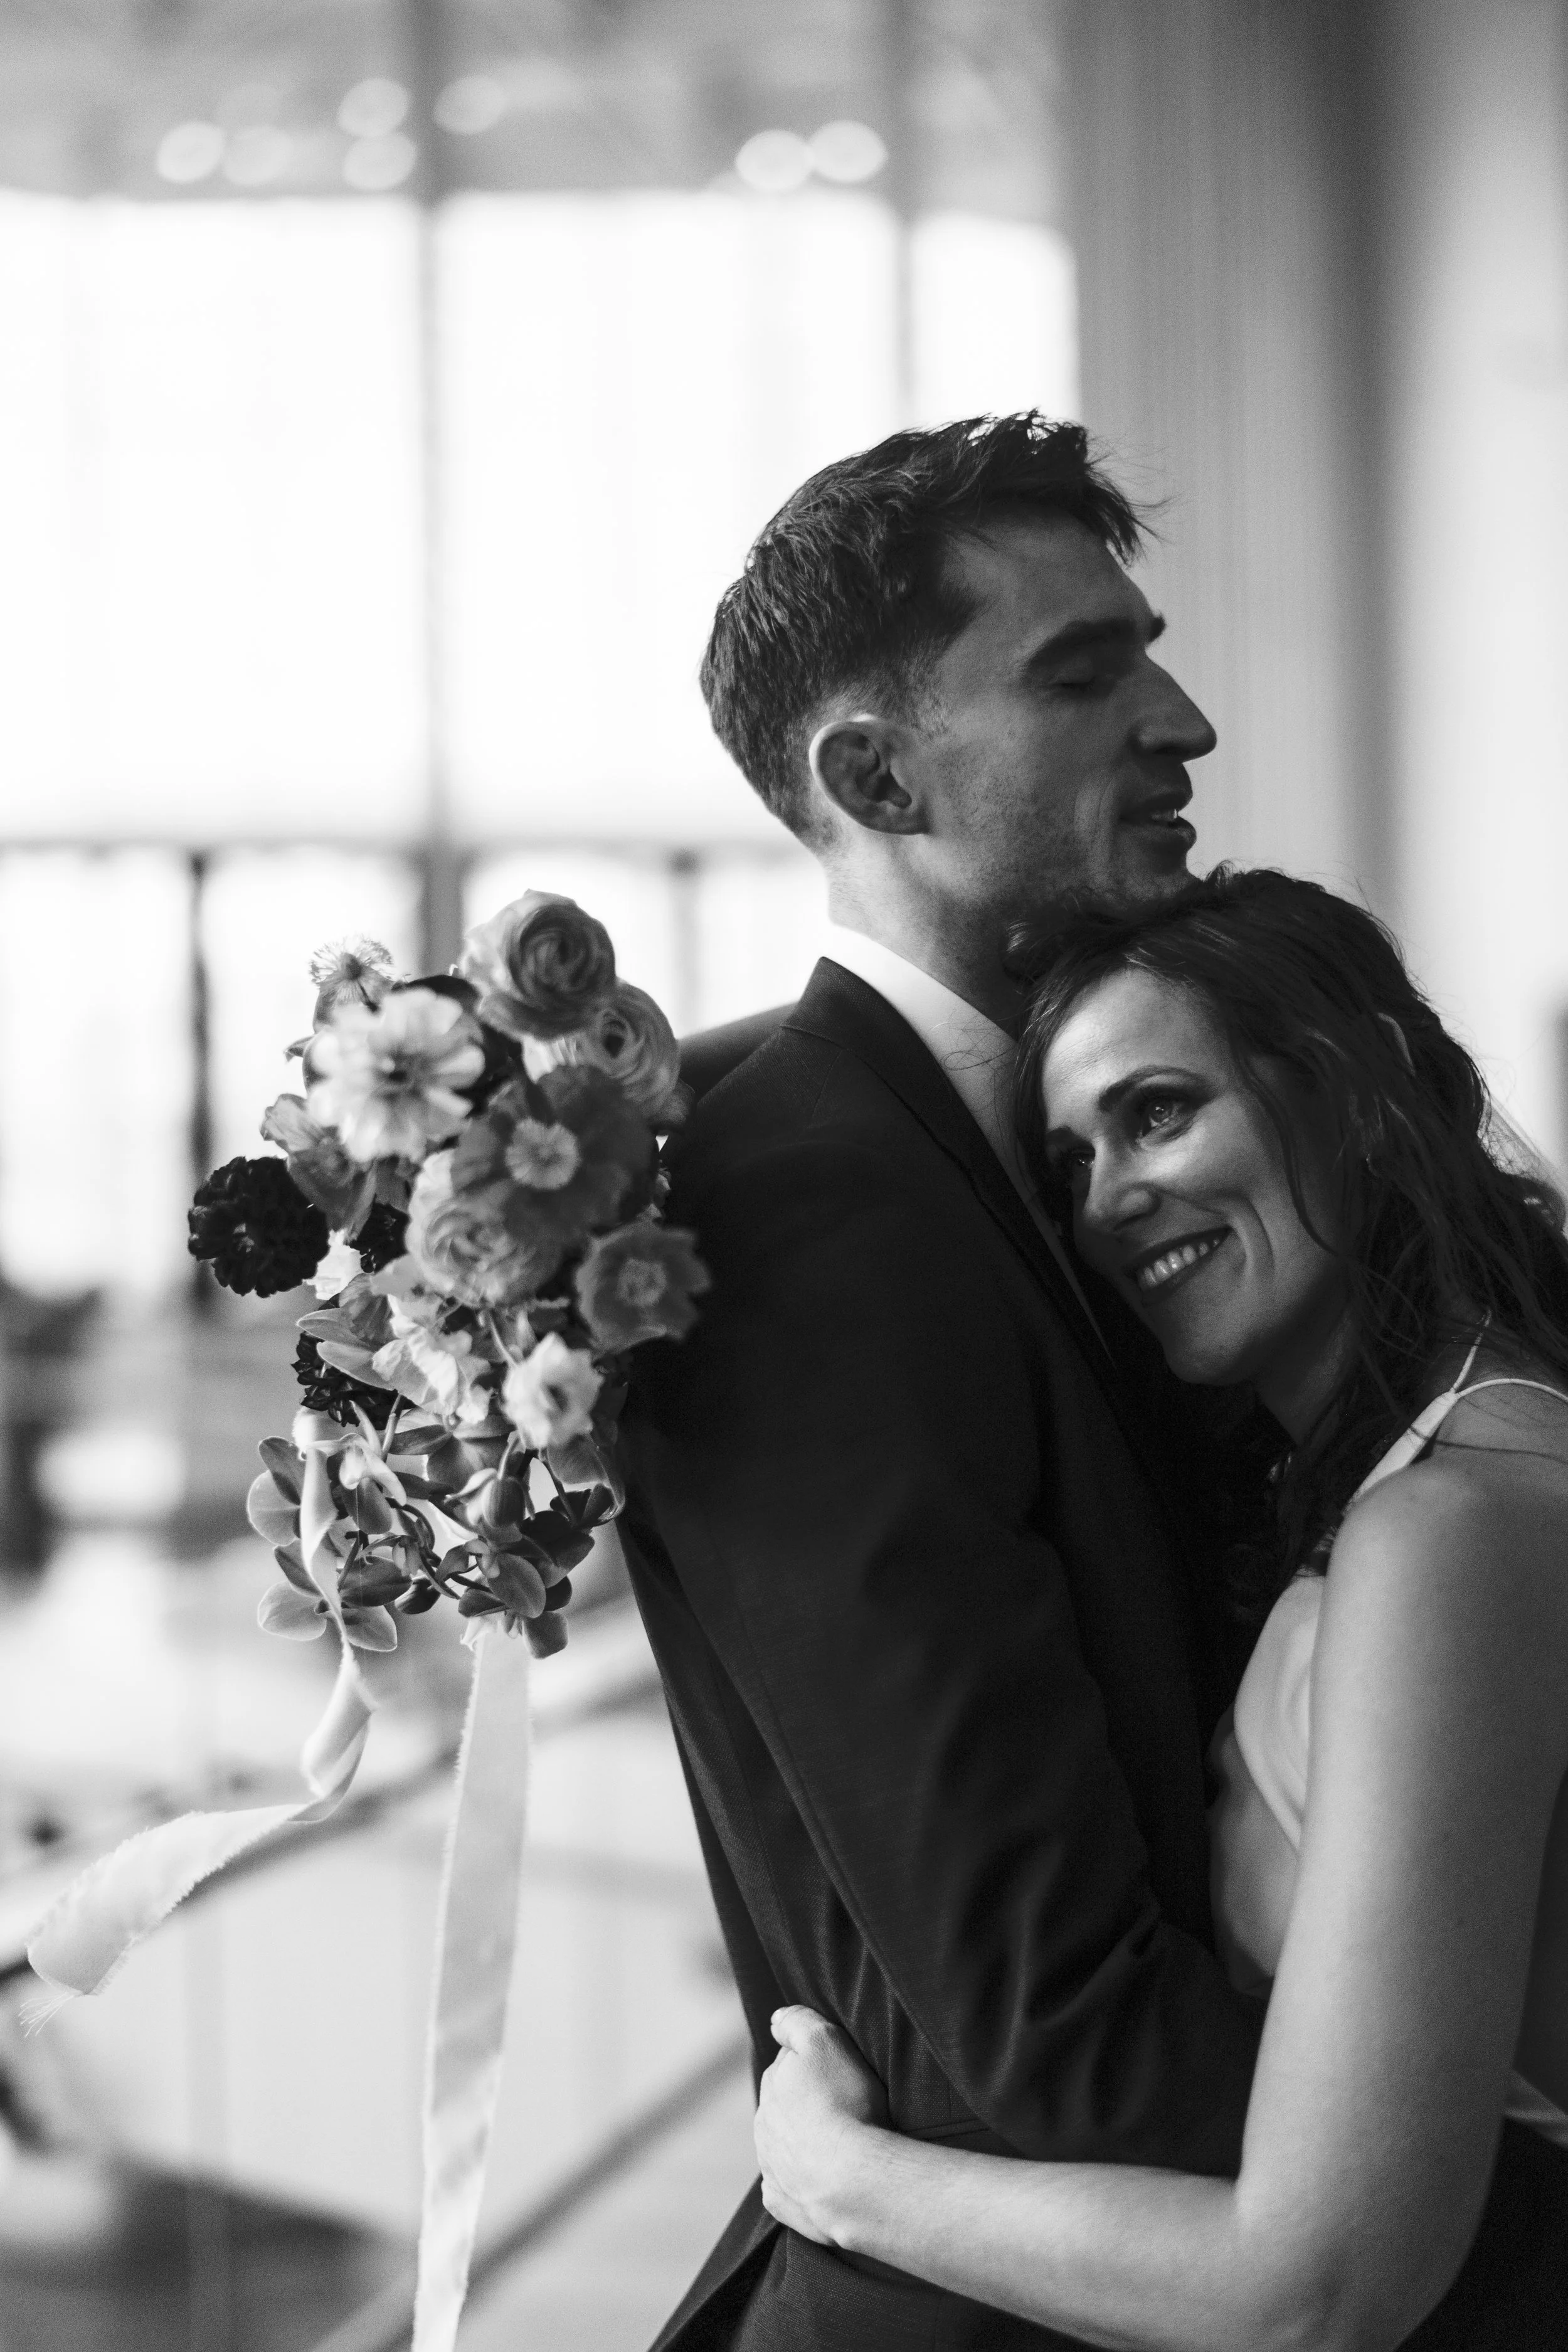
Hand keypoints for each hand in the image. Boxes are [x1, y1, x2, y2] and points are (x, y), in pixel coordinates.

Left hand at [755, 2004, 888, 2246]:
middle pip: (785, 2104)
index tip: (839, 2071)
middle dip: (805, 2102)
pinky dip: (799, 2179)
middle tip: (844, 2107)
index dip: (815, 2064)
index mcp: (772, 2084)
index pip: (788, 2062)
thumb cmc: (846, 2105)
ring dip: (803, 2141)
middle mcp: (763, 2124)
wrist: (852, 2180)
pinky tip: (822, 2178)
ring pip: (784, 2144)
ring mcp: (770, 2165)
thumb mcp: (825, 2042)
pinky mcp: (781, 2201)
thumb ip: (798, 2023)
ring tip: (840, 2145)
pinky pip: (785, 2186)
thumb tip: (775, 2020)